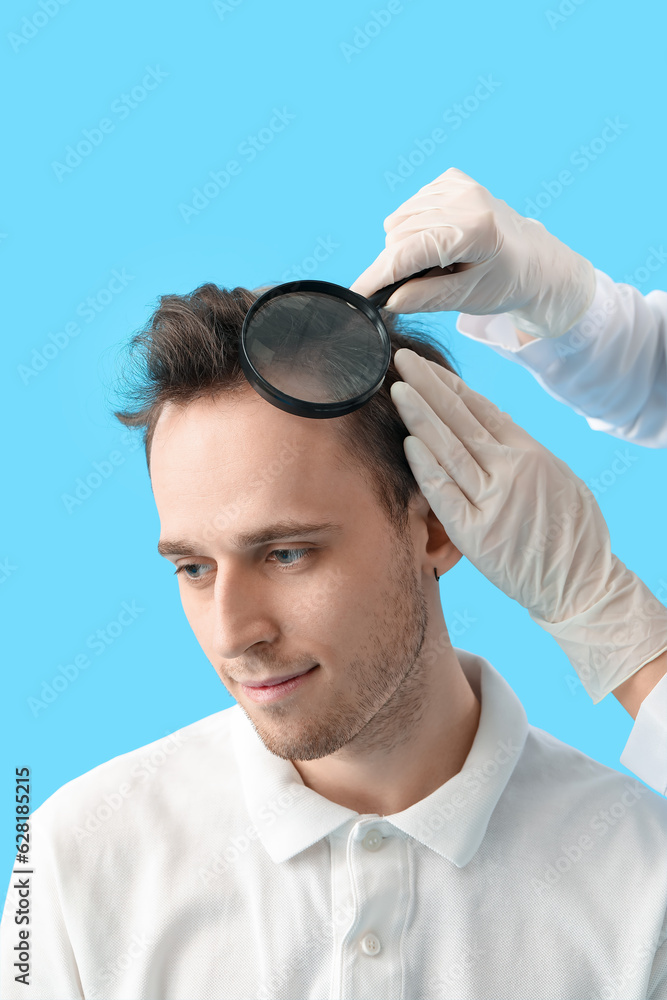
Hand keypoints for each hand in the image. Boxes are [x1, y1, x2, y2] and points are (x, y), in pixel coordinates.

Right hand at [350, 167, 594, 338]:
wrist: (533, 259)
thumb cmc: (504, 282)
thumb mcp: (466, 299)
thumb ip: (424, 298)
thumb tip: (387, 299)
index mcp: (474, 230)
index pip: (409, 252)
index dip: (377, 275)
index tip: (357, 294)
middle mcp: (465, 199)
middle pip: (399, 237)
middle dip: (396, 265)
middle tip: (416, 285)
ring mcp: (458, 185)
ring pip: (399, 221)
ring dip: (405, 247)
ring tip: (435, 263)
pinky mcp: (453, 180)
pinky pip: (410, 207)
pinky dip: (414, 228)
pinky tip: (437, 241)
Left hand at [390, 348, 666, 702]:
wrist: (580, 584)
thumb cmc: (569, 533)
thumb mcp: (555, 478)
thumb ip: (521, 452)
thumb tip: (492, 426)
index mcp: (530, 452)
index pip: (481, 409)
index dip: (451, 386)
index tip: (427, 369)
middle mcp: (511, 469)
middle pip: (461, 419)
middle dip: (429, 387)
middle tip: (403, 361)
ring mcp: (493, 499)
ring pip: (449, 449)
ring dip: (421, 417)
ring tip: (398, 390)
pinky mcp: (476, 532)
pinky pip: (445, 494)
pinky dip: (426, 467)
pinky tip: (408, 443)